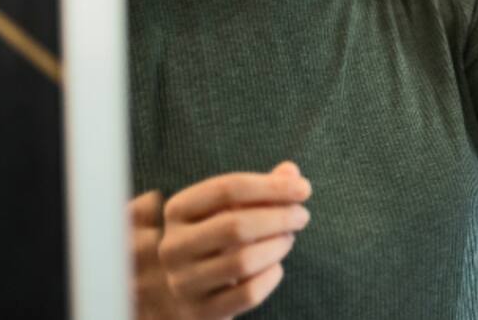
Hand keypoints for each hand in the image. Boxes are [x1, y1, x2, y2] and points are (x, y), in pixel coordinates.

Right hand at [129, 161, 311, 319]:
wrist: (185, 290)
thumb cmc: (216, 238)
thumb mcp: (230, 208)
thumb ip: (262, 189)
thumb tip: (290, 172)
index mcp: (178, 210)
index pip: (227, 189)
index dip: (272, 186)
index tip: (304, 188)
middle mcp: (173, 246)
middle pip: (235, 225)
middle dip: (279, 217)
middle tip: (302, 216)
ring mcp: (183, 282)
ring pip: (243, 261)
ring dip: (277, 246)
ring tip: (288, 238)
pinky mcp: (199, 312)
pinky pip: (247, 294)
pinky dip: (270, 277)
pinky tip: (276, 267)